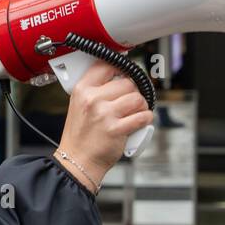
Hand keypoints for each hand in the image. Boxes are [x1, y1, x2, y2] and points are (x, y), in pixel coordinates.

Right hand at [55, 59, 153, 190]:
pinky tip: (138, 122)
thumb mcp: (79, 105)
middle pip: (127, 82)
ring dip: (141, 106)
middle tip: (130, 102)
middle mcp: (92, 99)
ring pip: (137, 98)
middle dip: (133, 92)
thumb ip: (96, 89)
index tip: (125, 73)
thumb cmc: (81, 134)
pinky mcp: (116, 129)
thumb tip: (121, 75)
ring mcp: (104, 114)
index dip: (121, 68)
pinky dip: (145, 119)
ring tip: (134, 113)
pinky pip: (143, 116)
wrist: (78, 160)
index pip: (106, 65)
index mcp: (82, 90)